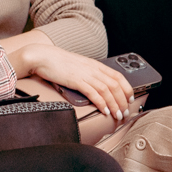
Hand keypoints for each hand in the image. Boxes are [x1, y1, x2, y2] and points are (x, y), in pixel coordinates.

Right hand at [12, 41, 134, 119]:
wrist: (42, 56)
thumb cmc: (57, 62)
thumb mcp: (78, 66)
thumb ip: (88, 74)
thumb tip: (96, 86)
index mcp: (95, 65)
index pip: (118, 76)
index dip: (127, 88)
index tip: (130, 99)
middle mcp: (93, 69)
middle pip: (115, 86)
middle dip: (123, 101)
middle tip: (125, 113)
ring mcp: (86, 74)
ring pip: (107, 91)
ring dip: (115, 105)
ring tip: (118, 115)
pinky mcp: (76, 81)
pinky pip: (94, 93)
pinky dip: (102, 103)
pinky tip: (105, 111)